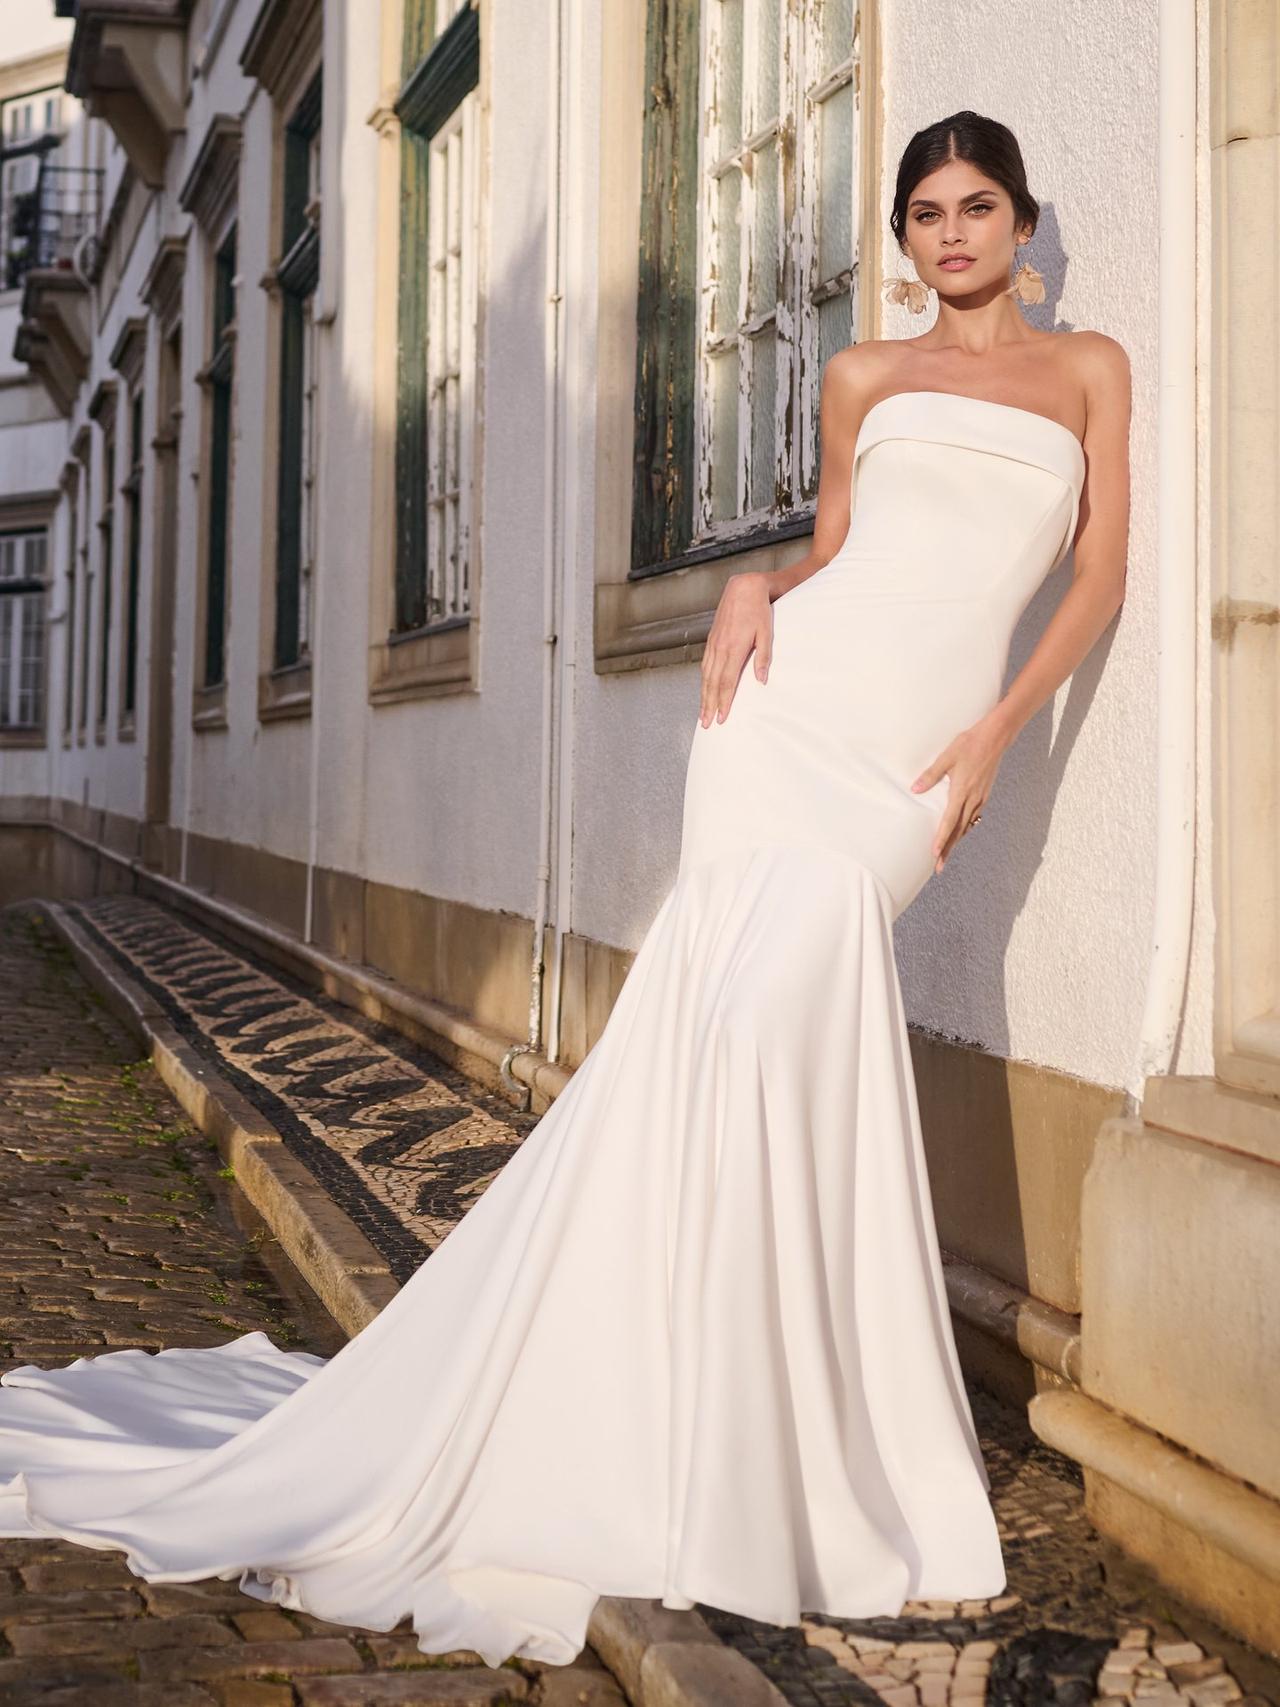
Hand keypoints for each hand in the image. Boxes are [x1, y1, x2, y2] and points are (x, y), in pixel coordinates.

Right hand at [699, 571, 773, 726]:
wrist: (743, 588)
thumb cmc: (759, 610)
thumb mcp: (766, 633)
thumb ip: (763, 658)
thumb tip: (761, 681)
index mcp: (733, 648)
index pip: (727, 682)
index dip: (724, 702)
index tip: (722, 718)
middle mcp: (719, 648)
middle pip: (712, 683)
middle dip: (709, 705)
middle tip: (706, 724)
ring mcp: (713, 644)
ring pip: (705, 676)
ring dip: (703, 696)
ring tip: (702, 714)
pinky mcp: (711, 640)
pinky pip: (704, 665)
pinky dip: (703, 681)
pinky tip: (704, 690)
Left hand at [910, 714, 1009, 872]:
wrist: (995, 737)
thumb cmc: (970, 744)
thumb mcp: (946, 757)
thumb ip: (931, 775)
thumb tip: (915, 789)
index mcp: (962, 791)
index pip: (949, 821)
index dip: (941, 839)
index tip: (934, 854)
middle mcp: (973, 799)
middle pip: (958, 830)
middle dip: (947, 849)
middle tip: (938, 867)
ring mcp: (980, 798)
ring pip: (966, 825)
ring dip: (956, 841)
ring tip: (946, 854)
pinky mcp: (985, 794)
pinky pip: (974, 817)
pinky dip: (965, 828)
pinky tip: (960, 832)